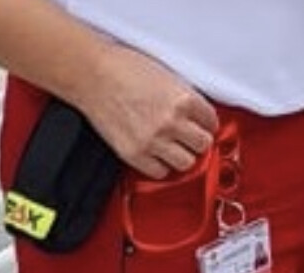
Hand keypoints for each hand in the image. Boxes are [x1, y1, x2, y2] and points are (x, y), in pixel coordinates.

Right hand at [77, 41, 219, 177]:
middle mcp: (171, 122)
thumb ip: (183, 96)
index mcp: (183, 99)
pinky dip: (160, 166)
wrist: (92, 74)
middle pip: (203, 146)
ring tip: (173, 148)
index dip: (207, 124)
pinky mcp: (136, 154)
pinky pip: (160, 173)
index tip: (203, 126)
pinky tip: (156, 155)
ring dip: (181, 156)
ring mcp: (154, 141)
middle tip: (190, 139)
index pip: (211, 122)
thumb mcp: (165, 75)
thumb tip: (195, 114)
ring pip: (186, 164)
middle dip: (197, 141)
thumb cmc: (122, 68)